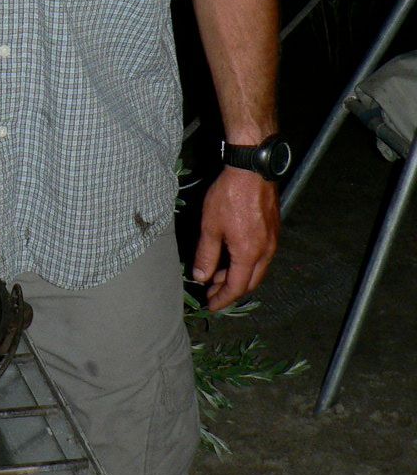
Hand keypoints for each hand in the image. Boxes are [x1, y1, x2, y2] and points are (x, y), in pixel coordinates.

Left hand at [192, 167, 279, 311]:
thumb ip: (206, 255)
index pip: (237, 287)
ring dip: (239, 277)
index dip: (223, 299)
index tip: (211, 305)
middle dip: (231, 291)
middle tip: (212, 293)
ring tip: (218, 276)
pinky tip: (233, 257)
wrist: (252, 169)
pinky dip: (247, 263)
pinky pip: (262, 256)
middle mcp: (266, 252)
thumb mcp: (210, 226)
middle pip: (251, 282)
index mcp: (249, 254)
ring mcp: (273, 241)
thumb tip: (201, 277)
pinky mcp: (273, 230)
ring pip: (257, 269)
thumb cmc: (229, 196)